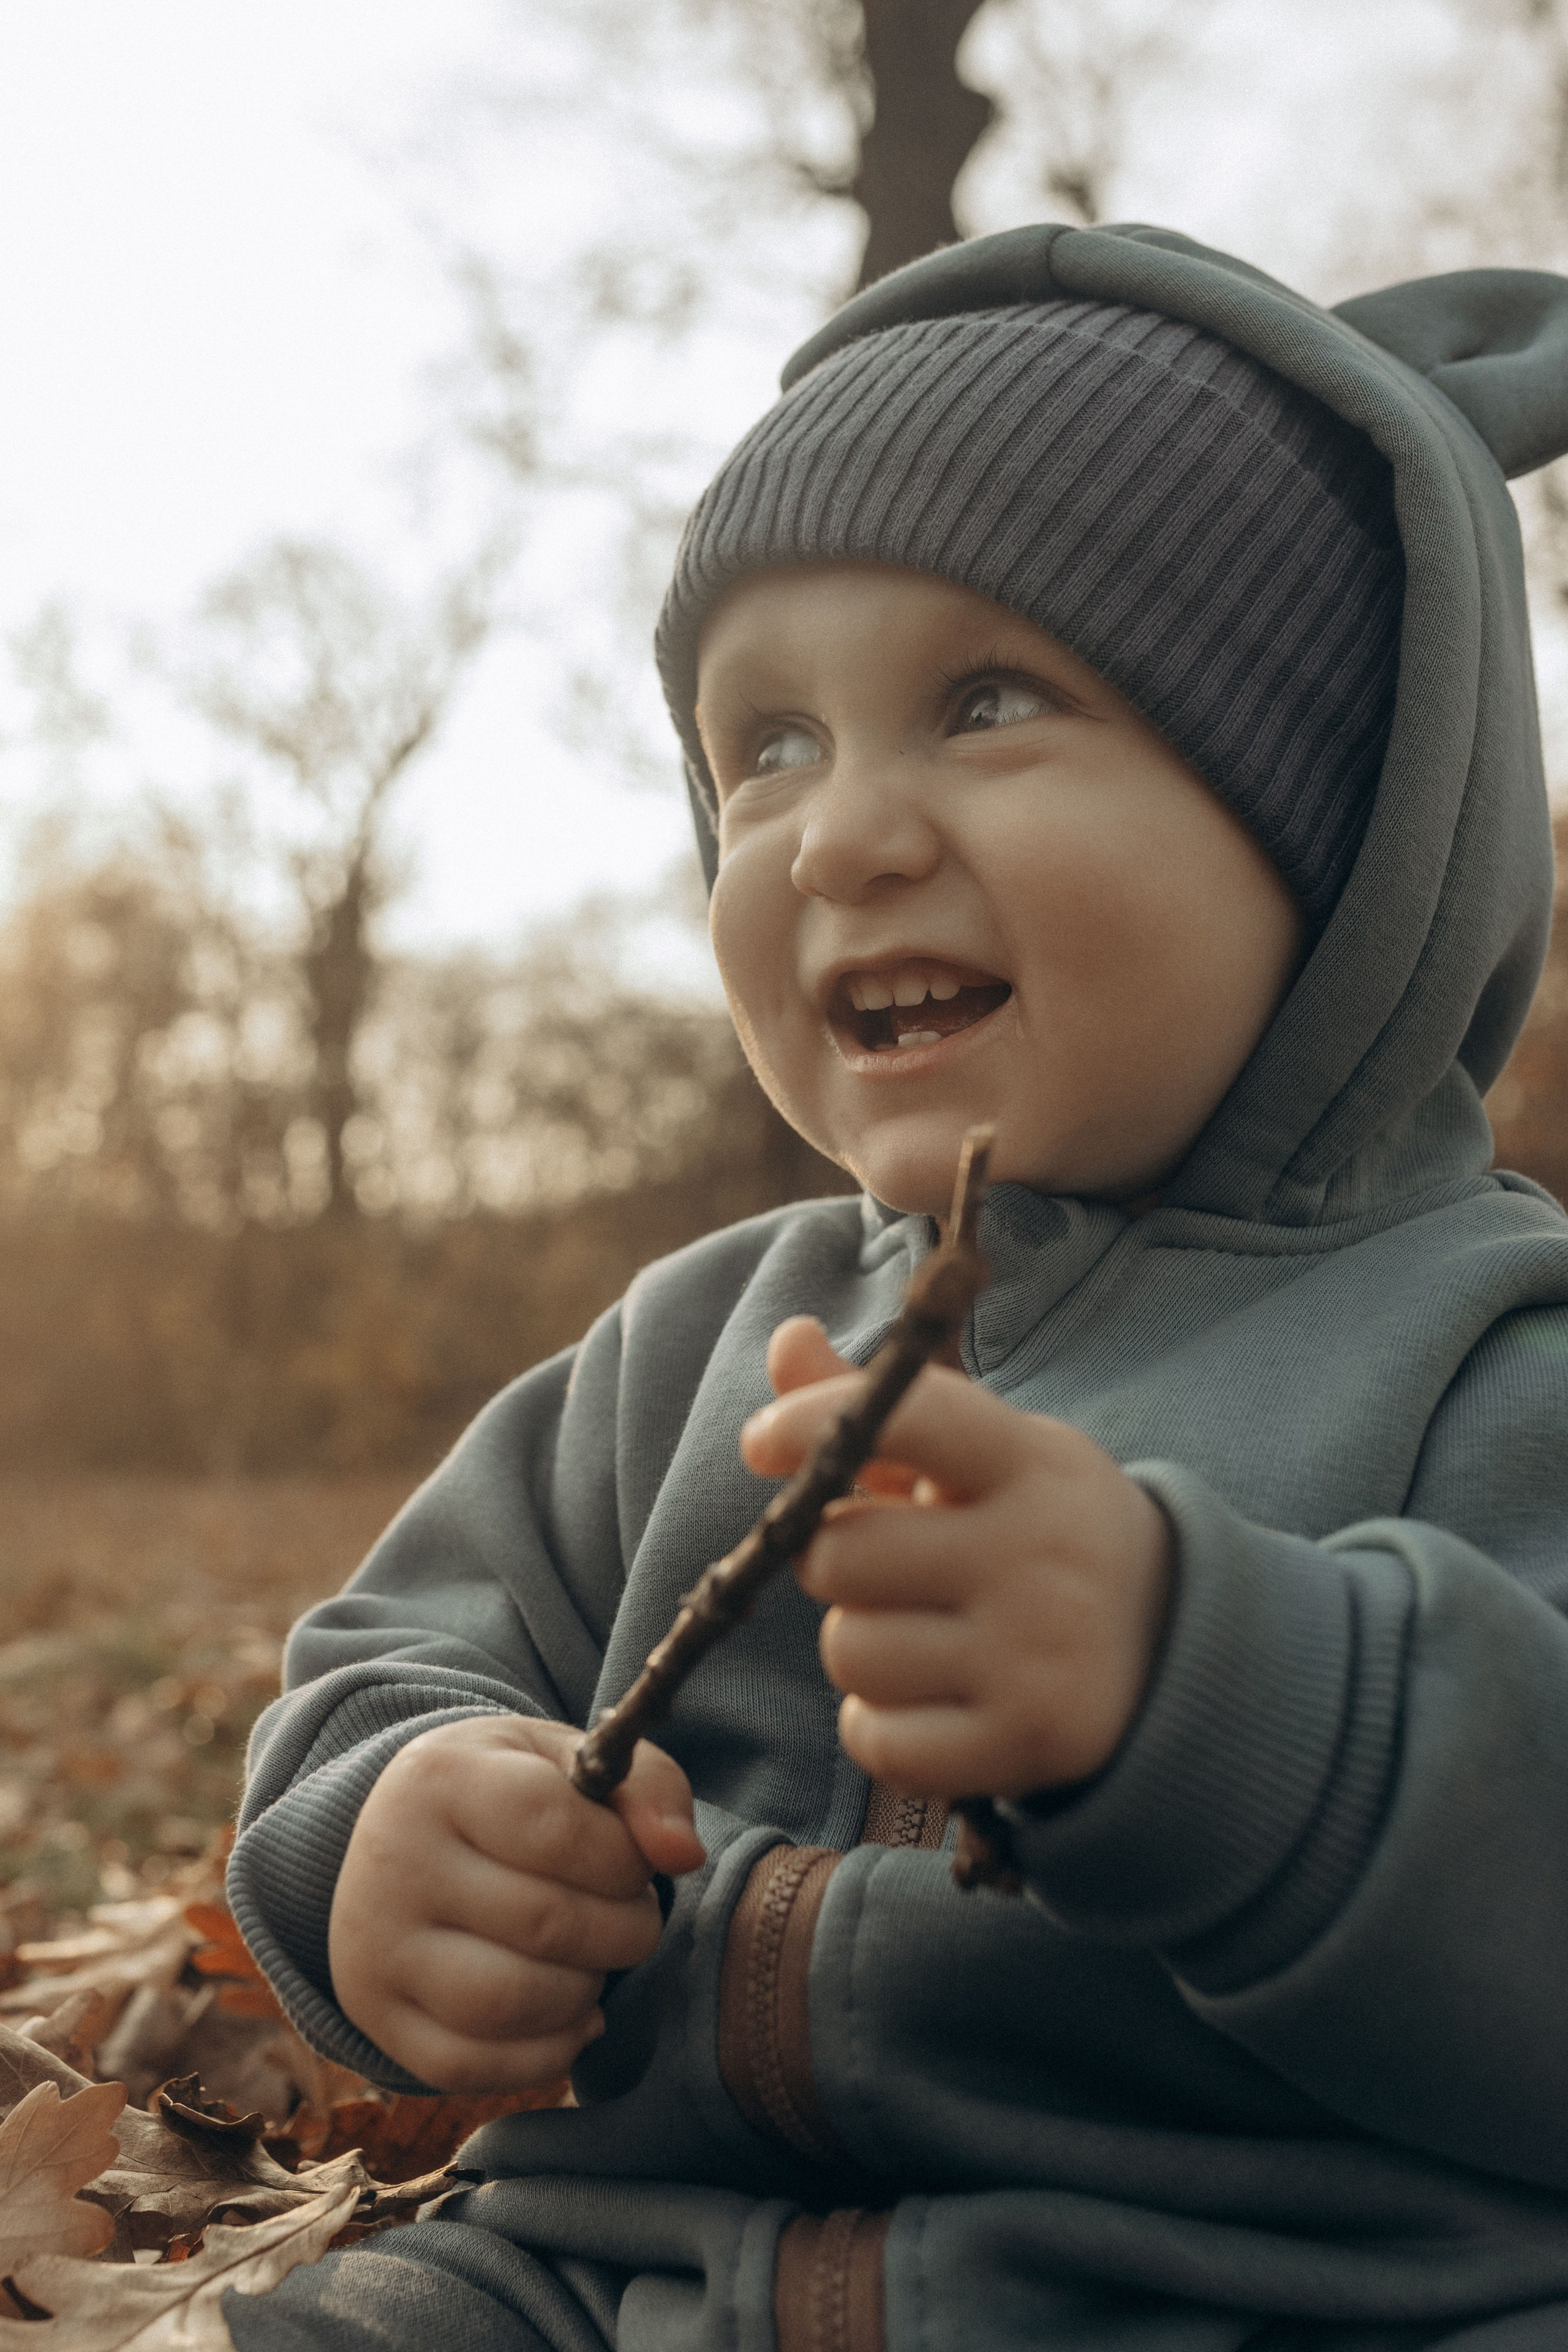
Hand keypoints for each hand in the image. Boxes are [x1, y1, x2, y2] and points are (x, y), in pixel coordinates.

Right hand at [328, 1717, 705, 2092]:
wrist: (404, 1835)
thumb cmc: (510, 1793)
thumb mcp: (572, 1762)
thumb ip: (648, 1790)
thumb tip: (685, 1855)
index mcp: (441, 1778)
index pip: (556, 1831)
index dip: (623, 1860)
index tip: (635, 1862)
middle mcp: (394, 1862)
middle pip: (545, 1924)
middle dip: (624, 1930)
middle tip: (631, 1915)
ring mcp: (376, 1947)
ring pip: (510, 2004)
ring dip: (586, 1992)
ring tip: (596, 1960)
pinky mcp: (378, 2017)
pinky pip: (472, 2067)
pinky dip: (545, 2052)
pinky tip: (573, 2013)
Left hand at [742, 1319, 1172, 1799]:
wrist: (1169, 1643)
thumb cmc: (1036, 1526)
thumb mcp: (985, 1455)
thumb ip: (882, 1406)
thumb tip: (786, 1338)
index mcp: (1030, 1463)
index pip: (910, 1417)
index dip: (815, 1421)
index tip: (759, 1440)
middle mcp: (1040, 1555)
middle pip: (840, 1554)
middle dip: (836, 1561)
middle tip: (891, 1567)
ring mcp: (1037, 1657)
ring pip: (849, 1652)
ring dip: (860, 1646)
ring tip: (923, 1633)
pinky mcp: (1027, 1744)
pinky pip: (876, 1741)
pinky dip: (878, 1725)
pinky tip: (931, 1698)